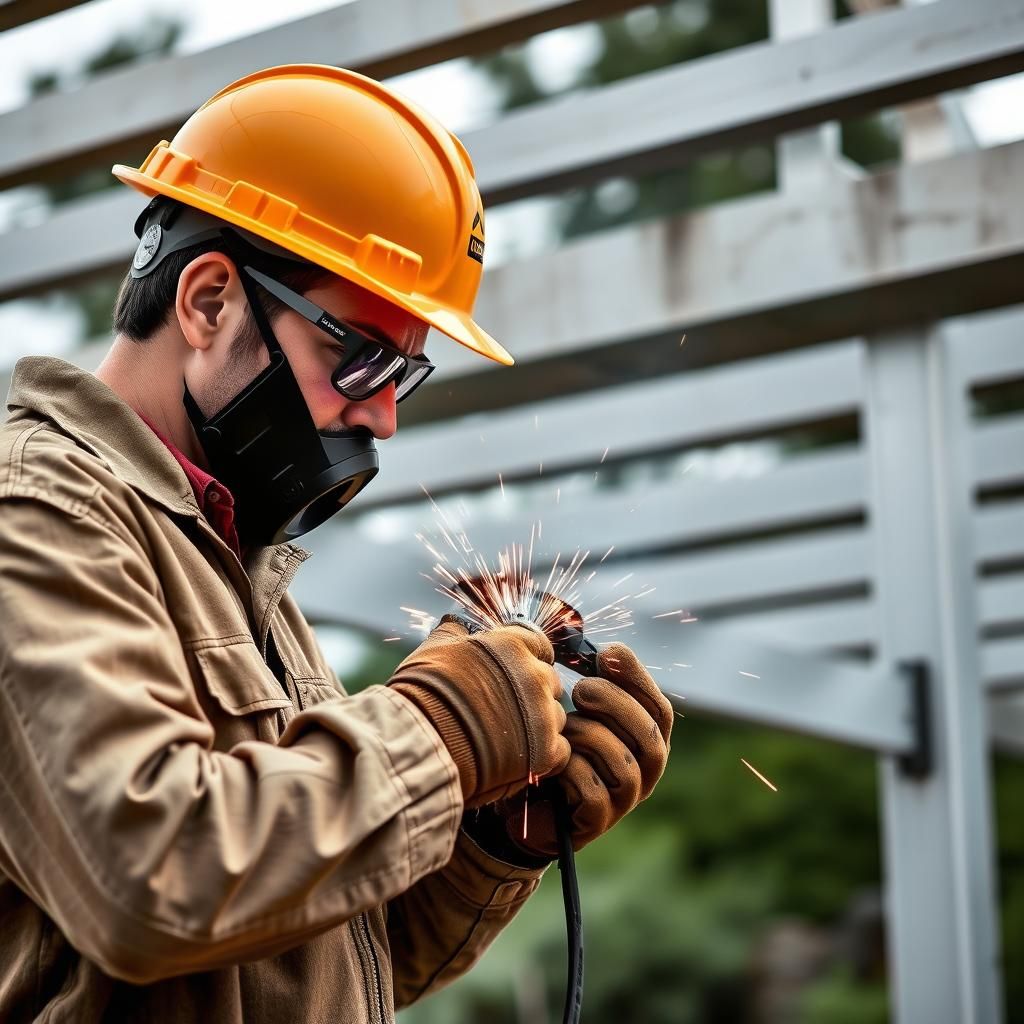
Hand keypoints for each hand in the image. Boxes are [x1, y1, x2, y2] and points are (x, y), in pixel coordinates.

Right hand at [389, 617, 570, 807]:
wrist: (420, 740)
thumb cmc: (423, 694)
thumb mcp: (435, 648)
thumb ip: (453, 633)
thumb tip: (455, 624)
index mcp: (512, 646)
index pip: (540, 646)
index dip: (528, 659)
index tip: (513, 675)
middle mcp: (534, 675)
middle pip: (549, 682)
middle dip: (533, 694)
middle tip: (504, 710)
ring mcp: (542, 713)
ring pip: (555, 717)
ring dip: (538, 726)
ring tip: (506, 738)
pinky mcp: (544, 751)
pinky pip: (560, 750)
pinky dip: (544, 755)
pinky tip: (519, 757)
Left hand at [501, 643, 672, 854]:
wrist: (523, 801)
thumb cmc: (554, 747)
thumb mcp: (574, 711)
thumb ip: (592, 683)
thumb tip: (595, 645)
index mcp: (644, 740)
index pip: (659, 708)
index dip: (637, 678)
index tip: (607, 653)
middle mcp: (644, 771)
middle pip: (651, 735)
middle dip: (616, 704)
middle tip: (582, 690)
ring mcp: (624, 800)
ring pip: (623, 763)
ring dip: (588, 737)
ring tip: (561, 731)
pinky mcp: (597, 821)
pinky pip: (592, 791)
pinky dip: (570, 771)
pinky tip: (553, 764)